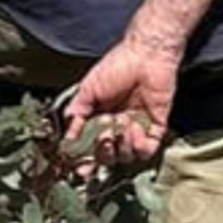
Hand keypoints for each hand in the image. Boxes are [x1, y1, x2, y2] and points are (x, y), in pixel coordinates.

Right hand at [62, 34, 181, 170]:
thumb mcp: (88, 89)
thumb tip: (67, 135)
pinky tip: (135, 129)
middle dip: (104, 151)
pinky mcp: (155, 127)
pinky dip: (140, 146)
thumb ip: (76, 112)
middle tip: (104, 137)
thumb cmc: (117, 66)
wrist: (145, 56)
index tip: (81, 167)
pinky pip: (148, 149)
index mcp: (100, 118)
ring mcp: (137, 128)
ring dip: (122, 146)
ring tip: (121, 126)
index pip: (91, 146)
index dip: (86, 159)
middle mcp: (118, 126)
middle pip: (109, 156)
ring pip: (127, 156)